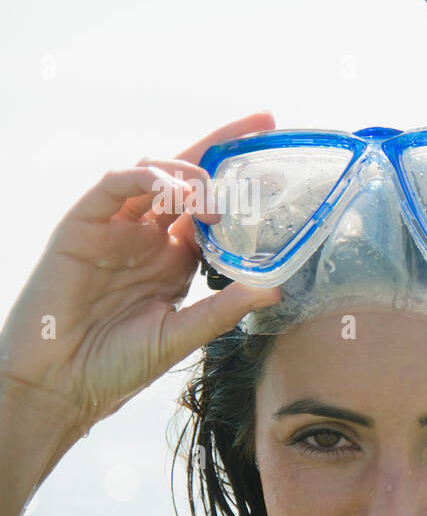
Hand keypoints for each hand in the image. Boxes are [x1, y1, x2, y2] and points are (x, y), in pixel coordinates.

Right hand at [0, 112, 282, 431]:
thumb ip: (225, 308)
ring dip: (187, 173)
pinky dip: (141, 178)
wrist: (60, 386)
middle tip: (262, 128)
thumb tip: (276, 288)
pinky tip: (168, 187)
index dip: (241, 182)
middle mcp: (146, 236)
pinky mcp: (81, 228)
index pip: (212, 208)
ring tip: (212, 198)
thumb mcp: (182, 334)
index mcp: (174, 258)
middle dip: (223, 147)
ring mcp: (114, 229)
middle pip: (187, 178)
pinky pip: (111, 188)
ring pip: (152, 175)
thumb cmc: (116, 365)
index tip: (277, 158)